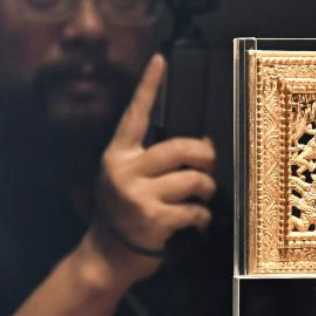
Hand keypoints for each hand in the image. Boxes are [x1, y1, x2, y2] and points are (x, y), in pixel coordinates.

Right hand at [89, 54, 215, 283]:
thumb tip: (198, 144)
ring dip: (206, 191)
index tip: (160, 59)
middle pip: (181, 148)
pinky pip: (195, 210)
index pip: (135, 115)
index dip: (149, 86)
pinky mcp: (154, 219)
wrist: (107, 256)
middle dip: (205, 157)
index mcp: (117, 155)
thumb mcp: (123, 178)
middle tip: (209, 166)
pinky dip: (201, 217)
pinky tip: (194, 221)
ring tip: (199, 198)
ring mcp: (138, 196)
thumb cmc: (122, 213)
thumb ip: (148, 159)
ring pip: (194, 180)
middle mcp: (125, 170)